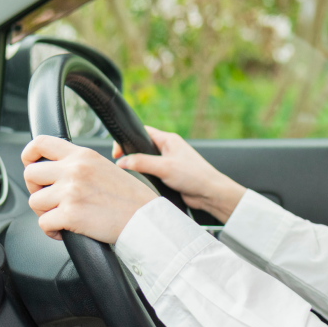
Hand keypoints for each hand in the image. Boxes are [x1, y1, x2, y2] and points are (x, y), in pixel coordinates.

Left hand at [22, 135, 158, 242]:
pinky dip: (52, 231)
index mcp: (83, 155)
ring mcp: (70, 191)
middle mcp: (74, 169)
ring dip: (45, 212)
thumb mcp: (104, 167)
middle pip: (30, 173)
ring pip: (34, 201)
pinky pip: (43, 224)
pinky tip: (65, 230)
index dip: (29, 155)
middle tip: (51, 200)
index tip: (31, 165)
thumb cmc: (129, 198)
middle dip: (36, 189)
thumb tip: (54, 171)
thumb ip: (79, 165)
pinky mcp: (70, 214)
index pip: (41, 142)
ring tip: (62, 217)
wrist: (145, 219)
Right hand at [113, 126, 245, 223]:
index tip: (117, 152)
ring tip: (130, 174)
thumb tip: (122, 161)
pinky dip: (146, 177)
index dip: (128, 140)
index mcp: (168, 140)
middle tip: (121, 164)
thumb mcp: (164, 167)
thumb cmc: (194, 176)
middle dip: (131, 154)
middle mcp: (168, 149)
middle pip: (142, 147)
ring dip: (139, 167)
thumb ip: (142, 163)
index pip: (142, 132)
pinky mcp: (170, 175)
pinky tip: (141, 183)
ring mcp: (169, 162)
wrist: (210, 193)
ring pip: (147, 161)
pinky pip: (152, 173)